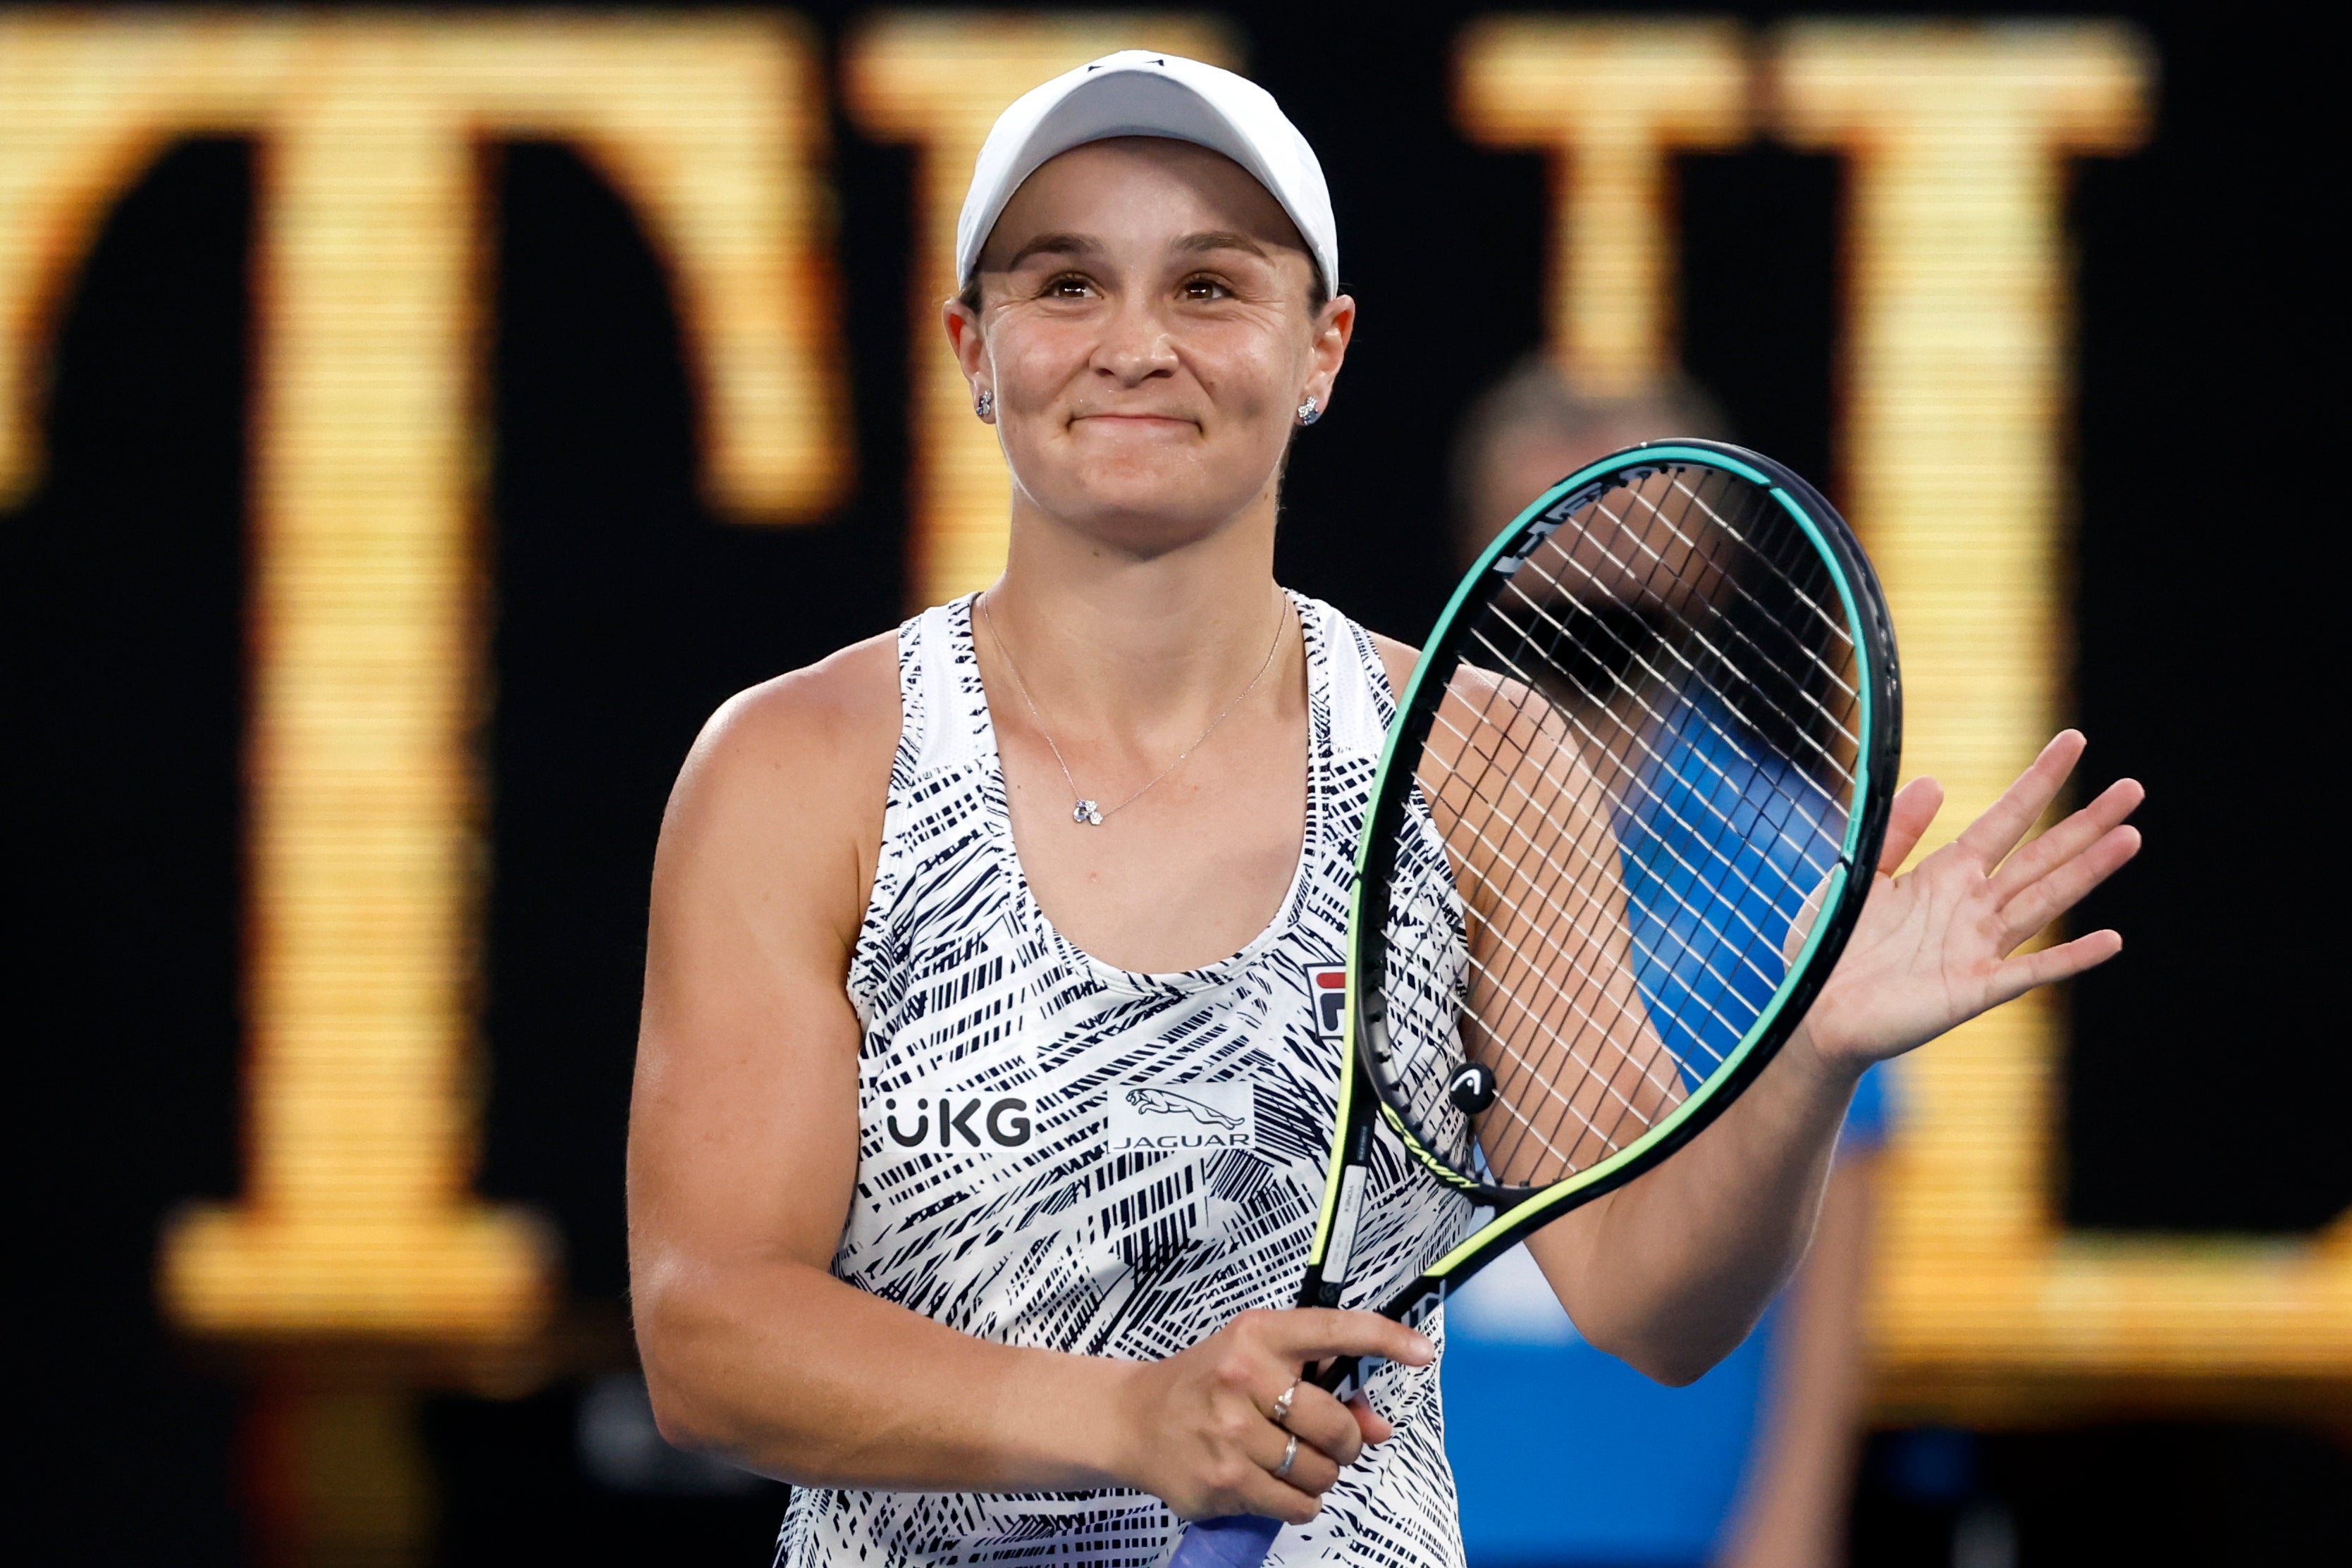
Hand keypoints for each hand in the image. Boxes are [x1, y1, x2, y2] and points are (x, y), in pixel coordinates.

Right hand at [1112, 1307, 1433, 1522]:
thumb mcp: (1258, 1363)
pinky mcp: (1223, 1480)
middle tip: (1324, 1442)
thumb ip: (1323, 1387)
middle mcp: (1244, 1377)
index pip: (1335, 1330)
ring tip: (1288, 1462)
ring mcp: (1231, 1432)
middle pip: (1336, 1425)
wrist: (1132, 1419)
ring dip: (1318, 1476)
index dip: (1386, 1339)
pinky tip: (1272, 1484)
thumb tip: (1377, 1427)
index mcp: (1258, 1336)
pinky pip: (1295, 1505)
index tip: (1423, 1353)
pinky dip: (1298, 1502)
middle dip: (1343, 1442)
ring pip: (1320, 1472)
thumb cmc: (1205, 1384)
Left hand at [1801, 730, 2141, 1068]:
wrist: (1815, 1009)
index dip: (2038, 782)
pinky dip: (2069, 957)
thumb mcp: (1861, 874)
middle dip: (2086, 823)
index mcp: (1947, 874)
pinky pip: (2030, 971)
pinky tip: (2110, 940)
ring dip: (2088, 871)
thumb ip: (1897, 831)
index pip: (2006, 819)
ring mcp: (1979, 948)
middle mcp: (1973, 907)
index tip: (2073, 741)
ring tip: (2129, 837)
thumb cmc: (1833, 945)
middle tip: (2132, 789)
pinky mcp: (1974, 990)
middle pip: (2040, 856)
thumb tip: (1935, 780)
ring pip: (2045, 901)